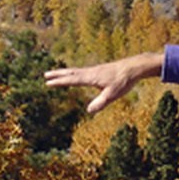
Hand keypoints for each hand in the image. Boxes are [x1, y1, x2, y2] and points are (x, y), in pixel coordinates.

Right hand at [44, 52, 163, 113]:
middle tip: (45, 75)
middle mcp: (90, 72)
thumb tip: (88, 111)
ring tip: (56, 73)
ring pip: (76, 71)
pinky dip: (74, 72)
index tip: (48, 83)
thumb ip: (100, 103)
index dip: (60, 82)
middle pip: (71, 73)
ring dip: (64, 72)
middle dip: (58, 74)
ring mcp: (94, 70)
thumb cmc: (123, 81)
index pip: (72, 80)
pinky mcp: (99, 71)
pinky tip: (75, 75)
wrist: (133, 67)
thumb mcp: (112, 95)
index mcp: (91, 77)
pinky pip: (82, 71)